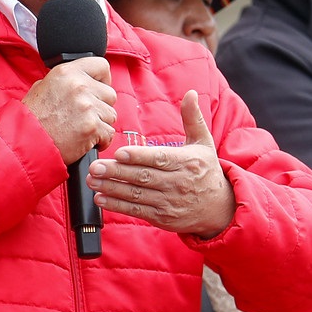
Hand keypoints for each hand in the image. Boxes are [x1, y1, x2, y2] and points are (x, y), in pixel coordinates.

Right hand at [23, 57, 117, 162]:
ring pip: (111, 115)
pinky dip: (101, 140)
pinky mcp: (92, 127)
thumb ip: (66, 81)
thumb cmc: (32, 118)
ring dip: (101, 124)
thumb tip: (82, 81)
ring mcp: (87, 106)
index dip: (104, 79)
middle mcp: (79, 86)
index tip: (99, 89)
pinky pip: (109, 133)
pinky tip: (87, 141)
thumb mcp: (43, 87)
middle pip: (110, 94)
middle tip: (86, 116)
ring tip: (82, 129)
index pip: (102, 66)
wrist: (26, 141)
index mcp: (67, 73)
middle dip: (101, 107)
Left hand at [87, 91, 236, 237]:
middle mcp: (179, 184)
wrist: (219, 207)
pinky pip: (137, 211)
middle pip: (144, 177)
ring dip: (112, 188)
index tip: (120, 153)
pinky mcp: (162, 218)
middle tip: (96, 167)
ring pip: (137, 195)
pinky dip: (118, 206)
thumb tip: (191, 93)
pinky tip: (101, 198)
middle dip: (117, 172)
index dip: (139, 157)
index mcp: (188, 163)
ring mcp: (170, 202)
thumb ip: (193, 118)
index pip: (160, 159)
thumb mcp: (203, 142)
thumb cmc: (206, 170)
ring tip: (93, 180)